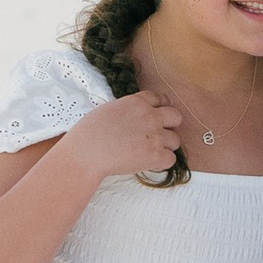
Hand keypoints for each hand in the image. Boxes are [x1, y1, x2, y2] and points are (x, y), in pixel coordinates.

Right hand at [69, 87, 185, 184]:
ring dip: (165, 147)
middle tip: (159, 135)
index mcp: (137, 102)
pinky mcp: (155, 155)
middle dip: (170, 126)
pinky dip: (162, 163)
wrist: (86, 153)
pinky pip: (171, 159)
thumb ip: (128, 110)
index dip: (161, 108)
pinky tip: (149, 163)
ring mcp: (155, 136)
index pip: (161, 99)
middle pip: (176, 117)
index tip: (158, 116)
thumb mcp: (109, 109)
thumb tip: (134, 116)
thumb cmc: (89, 133)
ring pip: (175, 141)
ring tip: (150, 152)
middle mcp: (150, 116)